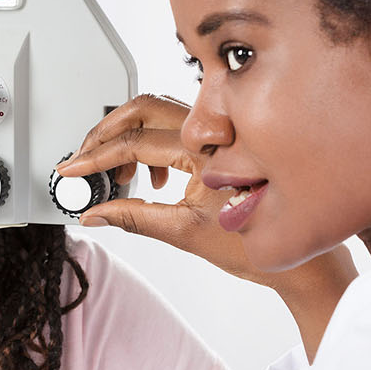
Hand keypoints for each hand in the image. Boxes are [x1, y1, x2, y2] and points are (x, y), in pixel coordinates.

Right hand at [58, 94, 355, 355]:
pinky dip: (149, 145)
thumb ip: (133, 217)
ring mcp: (218, 135)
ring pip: (157, 115)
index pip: (134, 143)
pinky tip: (149, 176)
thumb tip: (95, 213)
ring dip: (126, 137)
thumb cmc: (255, 245)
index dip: (95, 158)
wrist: (298, 259)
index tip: (72, 169)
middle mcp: (213, 133)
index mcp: (204, 152)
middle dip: (104, 132)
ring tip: (112, 173)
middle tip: (82, 159)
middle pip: (141, 109)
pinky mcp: (220, 143)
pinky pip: (175, 127)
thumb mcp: (183, 233)